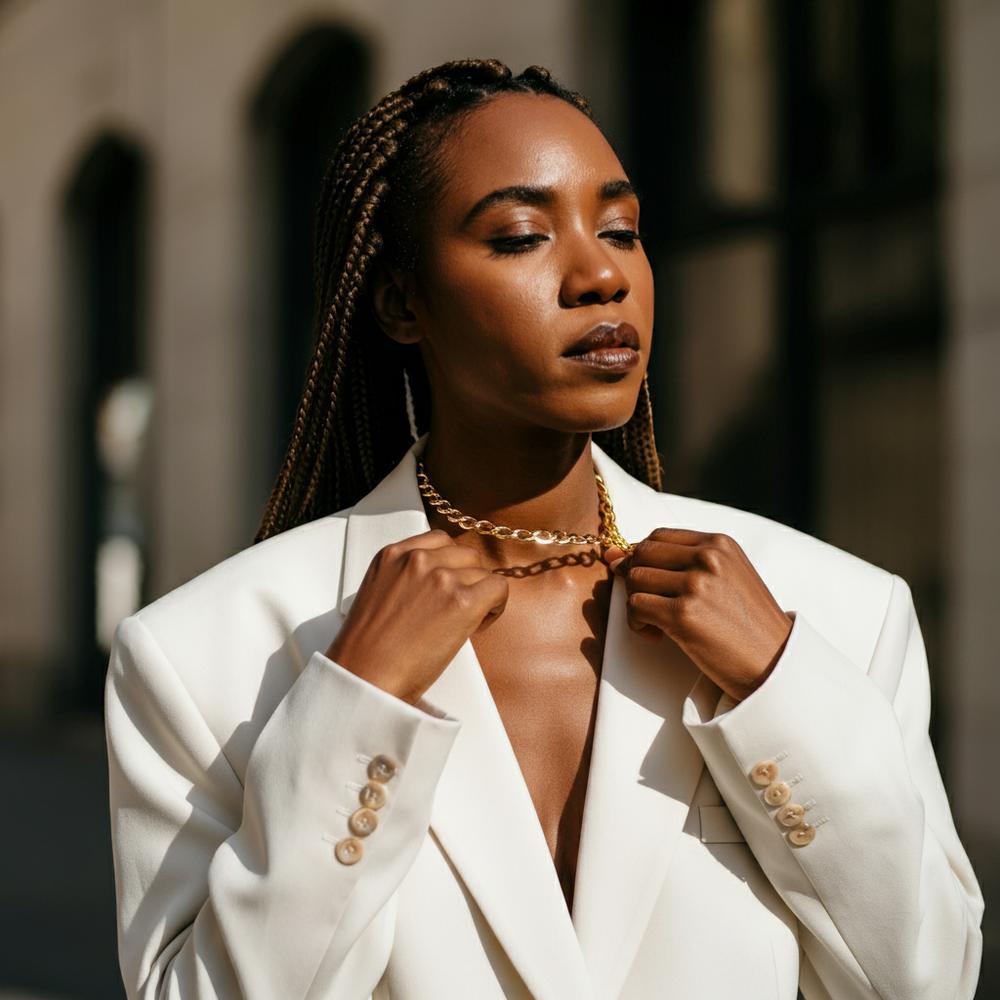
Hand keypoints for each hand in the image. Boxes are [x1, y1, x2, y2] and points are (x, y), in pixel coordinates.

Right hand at [327, 529, 508, 706]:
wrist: (365, 675)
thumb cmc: (368, 648)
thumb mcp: (378, 593)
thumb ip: (406, 577)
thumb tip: (439, 583)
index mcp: (393, 554)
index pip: (440, 540)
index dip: (451, 563)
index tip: (449, 583)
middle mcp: (418, 559)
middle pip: (465, 554)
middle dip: (468, 578)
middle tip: (461, 606)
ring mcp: (441, 577)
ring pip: (483, 572)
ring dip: (482, 593)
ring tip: (469, 620)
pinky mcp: (462, 601)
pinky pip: (498, 588)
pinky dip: (496, 606)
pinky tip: (480, 624)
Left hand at [603, 528, 792, 702]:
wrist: (774, 664)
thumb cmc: (748, 624)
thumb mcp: (728, 578)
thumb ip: (683, 563)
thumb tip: (615, 554)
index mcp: (719, 544)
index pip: (659, 536)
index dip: (641, 556)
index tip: (642, 577)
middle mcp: (708, 557)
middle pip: (642, 554)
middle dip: (635, 578)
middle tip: (647, 602)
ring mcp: (696, 584)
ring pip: (635, 579)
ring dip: (636, 602)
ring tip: (655, 622)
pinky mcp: (683, 614)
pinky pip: (635, 606)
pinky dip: (637, 622)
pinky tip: (656, 635)